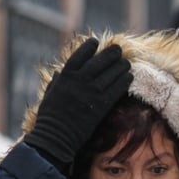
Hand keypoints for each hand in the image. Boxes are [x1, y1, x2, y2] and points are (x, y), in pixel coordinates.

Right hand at [24, 37, 132, 170]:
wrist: (56, 136)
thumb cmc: (51, 117)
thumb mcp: (49, 94)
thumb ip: (56, 82)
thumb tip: (59, 73)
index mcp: (65, 77)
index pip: (79, 56)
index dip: (88, 47)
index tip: (96, 41)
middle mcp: (78, 82)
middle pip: (98, 62)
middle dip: (110, 54)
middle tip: (118, 49)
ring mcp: (90, 93)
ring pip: (110, 74)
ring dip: (120, 66)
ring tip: (127, 62)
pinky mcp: (101, 106)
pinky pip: (116, 90)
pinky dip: (124, 82)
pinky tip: (129, 77)